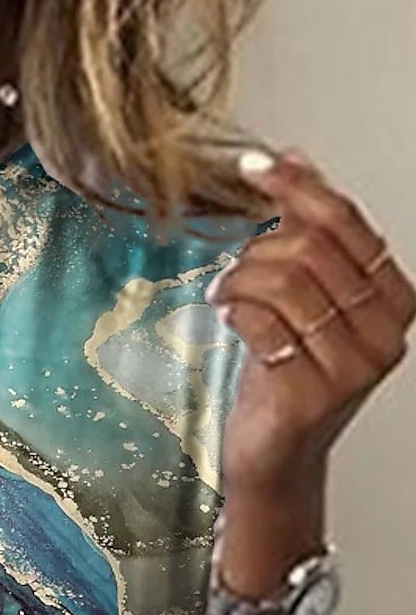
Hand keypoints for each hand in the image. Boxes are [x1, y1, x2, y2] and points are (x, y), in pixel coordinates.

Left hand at [206, 148, 415, 497]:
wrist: (274, 456)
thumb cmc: (286, 378)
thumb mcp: (303, 298)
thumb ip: (305, 233)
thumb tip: (293, 158)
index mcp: (391, 299)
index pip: (345, 222)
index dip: (297, 187)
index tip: (255, 166)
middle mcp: (382, 332)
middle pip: (312, 249)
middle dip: (258, 249)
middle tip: (233, 269)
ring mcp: (351, 367)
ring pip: (286, 283)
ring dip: (240, 280)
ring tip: (223, 295)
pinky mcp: (310, 395)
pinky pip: (263, 325)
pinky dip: (234, 312)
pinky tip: (226, 318)